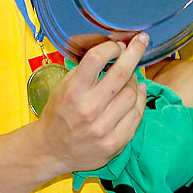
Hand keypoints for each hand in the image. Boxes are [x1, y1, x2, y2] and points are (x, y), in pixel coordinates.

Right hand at [36, 33, 148, 175]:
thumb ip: (85, 71)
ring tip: (131, 78)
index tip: (118, 44)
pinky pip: (137, 115)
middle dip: (134, 52)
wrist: (52, 150)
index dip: (111, 47)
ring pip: (132, 94)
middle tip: (141, 42)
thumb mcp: (64, 87)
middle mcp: (89, 109)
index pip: (96, 58)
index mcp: (73, 92)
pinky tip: (138, 93)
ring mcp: (103, 128)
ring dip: (135, 81)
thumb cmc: (59, 114)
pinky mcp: (115, 143)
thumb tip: (115, 53)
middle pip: (121, 73)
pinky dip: (140, 101)